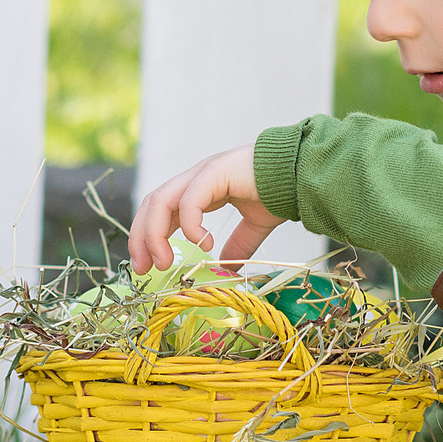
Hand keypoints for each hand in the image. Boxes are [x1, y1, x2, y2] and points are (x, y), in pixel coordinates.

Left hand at [128, 146, 284, 274]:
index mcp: (200, 187)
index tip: (147, 266)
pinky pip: (190, 201)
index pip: (160, 209)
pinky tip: (205, 244)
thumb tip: (228, 268)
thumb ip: (238, 244)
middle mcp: (195, 177)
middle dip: (141, 237)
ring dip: (155, 234)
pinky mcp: (215, 172)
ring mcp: (203, 172)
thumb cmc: (280, 193)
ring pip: (161, 201)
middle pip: (151, 204)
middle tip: (143, 269)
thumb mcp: (254, 225)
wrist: (301, 174)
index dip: (147, 236)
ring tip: (165, 262)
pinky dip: (190, 225)